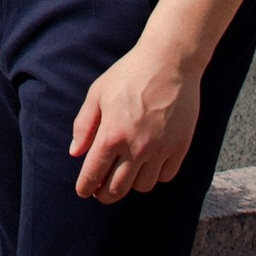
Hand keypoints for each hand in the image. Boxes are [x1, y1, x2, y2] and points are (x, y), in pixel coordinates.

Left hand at [69, 30, 205, 199]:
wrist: (170, 62)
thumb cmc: (129, 74)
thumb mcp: (98, 94)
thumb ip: (83, 126)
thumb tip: (75, 153)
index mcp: (111, 135)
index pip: (93, 174)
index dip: (86, 187)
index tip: (84, 191)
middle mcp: (136, 147)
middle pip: (117, 189)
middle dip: (105, 194)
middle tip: (101, 190)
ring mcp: (160, 149)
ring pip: (142, 186)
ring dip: (131, 183)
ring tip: (126, 172)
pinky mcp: (180, 147)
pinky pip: (165, 176)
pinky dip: (155, 175)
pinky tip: (148, 164)